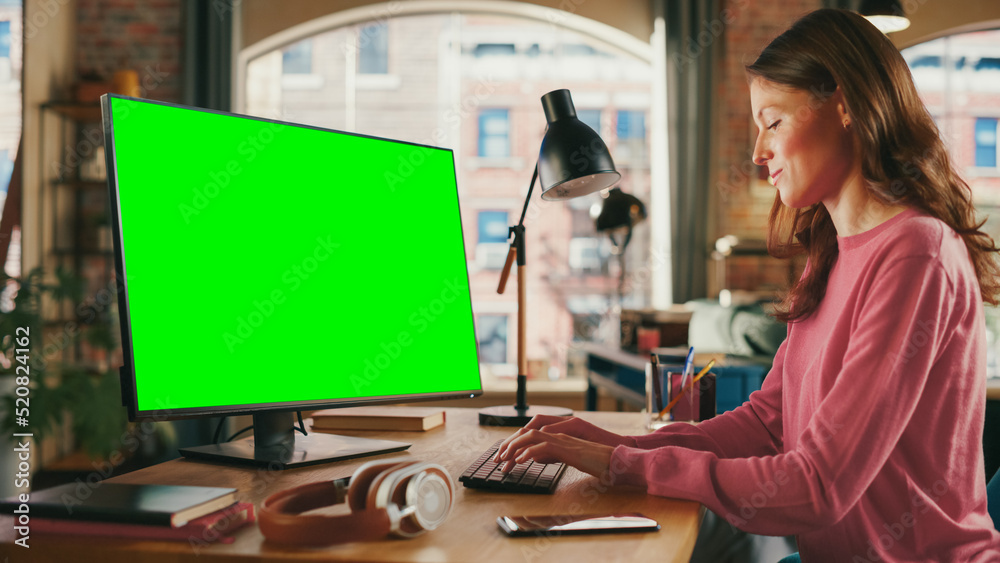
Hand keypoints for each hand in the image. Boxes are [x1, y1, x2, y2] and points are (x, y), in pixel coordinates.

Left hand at [492, 415, 620, 477]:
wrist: (618, 461)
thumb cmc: (598, 461)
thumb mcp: (570, 458)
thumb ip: (553, 454)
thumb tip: (536, 458)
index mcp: (560, 435)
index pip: (532, 433)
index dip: (515, 442)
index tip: (503, 455)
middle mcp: (560, 433)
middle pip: (528, 432)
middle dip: (509, 444)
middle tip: (497, 458)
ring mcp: (564, 439)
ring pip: (532, 436)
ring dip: (514, 447)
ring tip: (504, 460)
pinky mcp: (568, 449)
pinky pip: (544, 447)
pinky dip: (529, 452)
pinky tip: (520, 461)